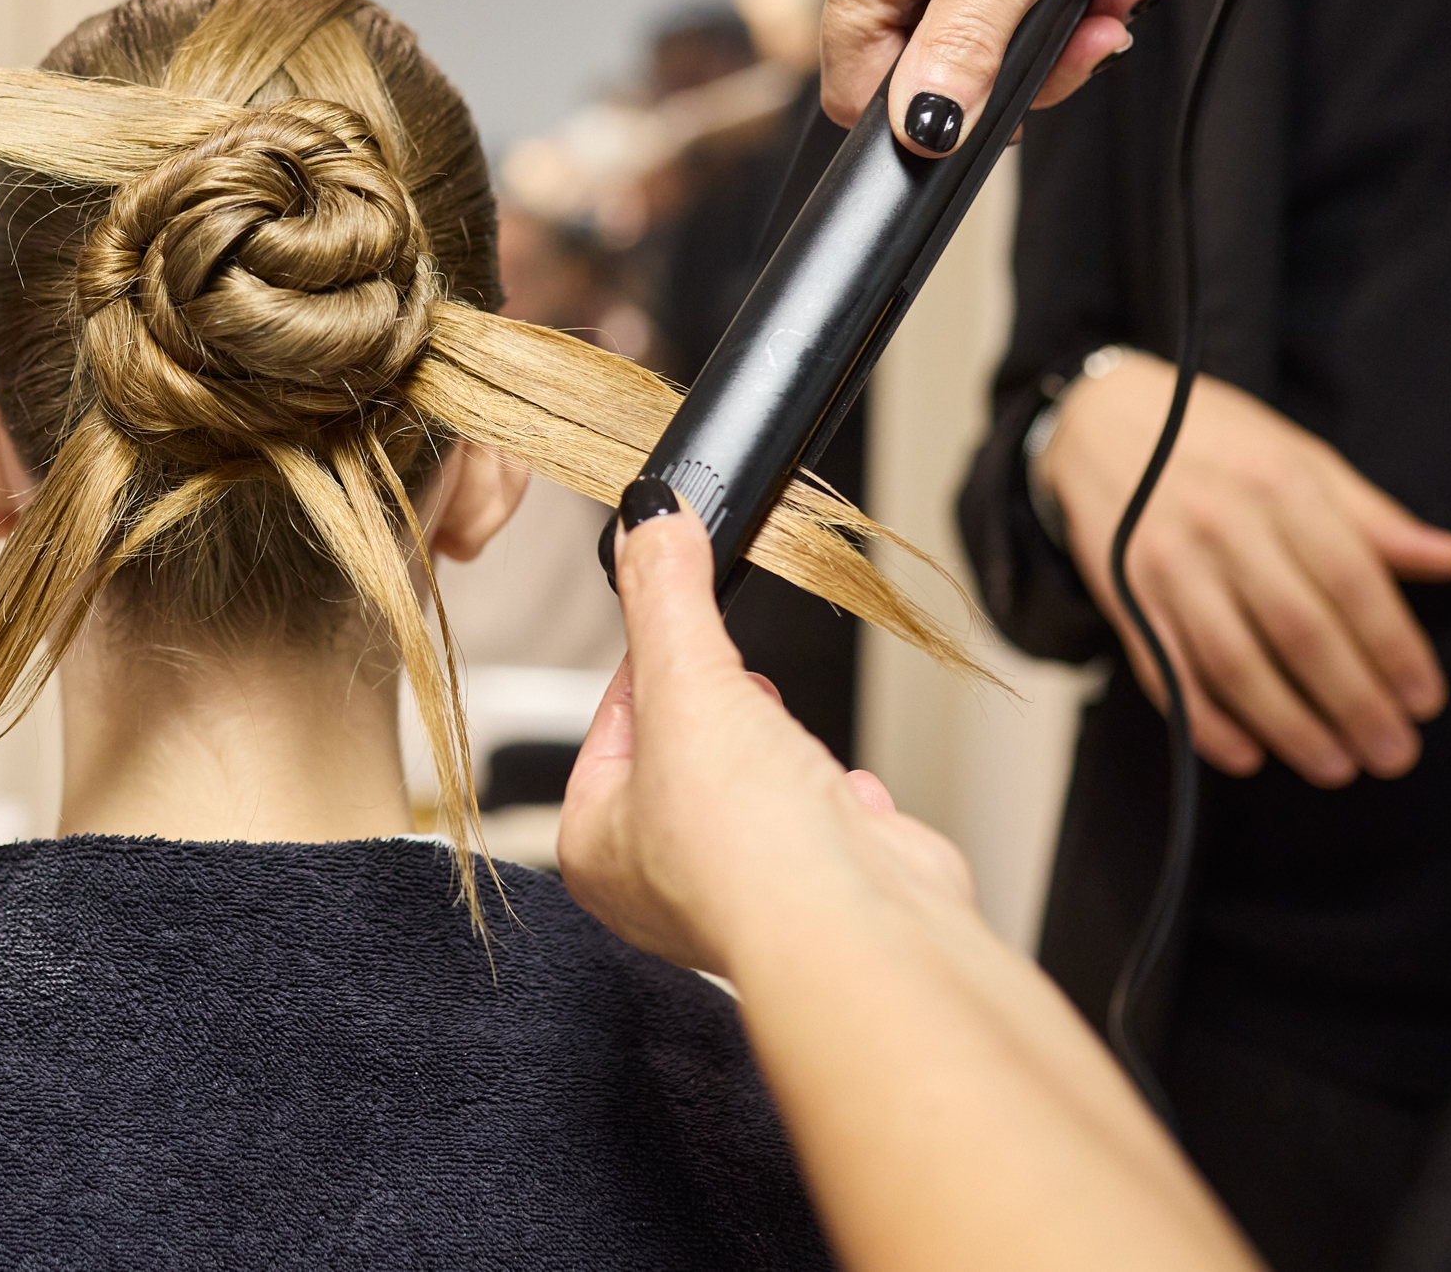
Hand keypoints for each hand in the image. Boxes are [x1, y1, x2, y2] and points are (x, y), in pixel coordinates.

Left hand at [558, 509, 971, 975]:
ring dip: (782, 755)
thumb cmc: (746, 844)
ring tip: (788, 745)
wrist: (856, 930)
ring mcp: (746, 893)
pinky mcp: (823, 895)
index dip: (649, 667)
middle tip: (738, 686)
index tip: (676, 632)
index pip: (609, 725)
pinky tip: (847, 799)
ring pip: (756, 789)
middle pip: (686, 752)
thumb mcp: (687, 681)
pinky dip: (840, 802)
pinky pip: (825, 826)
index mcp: (594, 845)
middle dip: (721, 711)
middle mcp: (659, 882)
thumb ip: (666, 595)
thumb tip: (647, 520)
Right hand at [1038, 353, 1450, 784]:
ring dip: (1287, 724)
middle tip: (1393, 752)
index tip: (1425, 699)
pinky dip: (1201, 719)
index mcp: (1276, 483)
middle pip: (1297, 630)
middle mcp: (1217, 525)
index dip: (1394, 647)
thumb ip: (1370, 515)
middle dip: (1352, 701)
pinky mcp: (1121, 596)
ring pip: (1231, 661)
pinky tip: (1245, 754)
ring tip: (1335, 766)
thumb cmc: (1215, 440)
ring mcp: (1163, 564)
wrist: (1099, 420)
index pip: (1351, 580)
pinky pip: (1163, 669)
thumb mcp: (1298, 456)